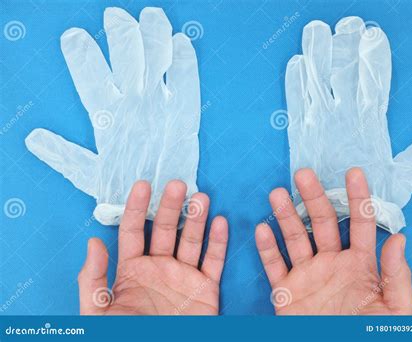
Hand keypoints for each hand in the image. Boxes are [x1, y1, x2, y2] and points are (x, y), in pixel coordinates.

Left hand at [78, 180, 227, 314]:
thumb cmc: (126, 335)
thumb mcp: (98, 313)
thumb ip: (93, 279)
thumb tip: (93, 242)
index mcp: (132, 271)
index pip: (133, 231)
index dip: (137, 207)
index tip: (143, 185)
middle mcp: (159, 268)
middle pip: (166, 230)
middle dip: (171, 206)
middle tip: (177, 184)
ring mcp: (183, 276)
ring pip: (191, 240)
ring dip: (196, 218)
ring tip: (201, 198)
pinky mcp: (205, 289)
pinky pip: (213, 262)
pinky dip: (218, 243)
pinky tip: (220, 223)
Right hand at [256, 168, 411, 314]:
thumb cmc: (370, 337)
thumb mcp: (395, 313)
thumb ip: (397, 277)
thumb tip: (399, 239)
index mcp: (360, 266)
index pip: (360, 225)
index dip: (358, 198)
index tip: (354, 173)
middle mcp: (331, 264)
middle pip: (321, 223)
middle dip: (313, 197)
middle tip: (304, 174)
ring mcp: (307, 276)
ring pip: (294, 239)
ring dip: (286, 216)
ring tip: (278, 194)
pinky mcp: (286, 292)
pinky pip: (274, 267)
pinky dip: (266, 249)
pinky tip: (261, 229)